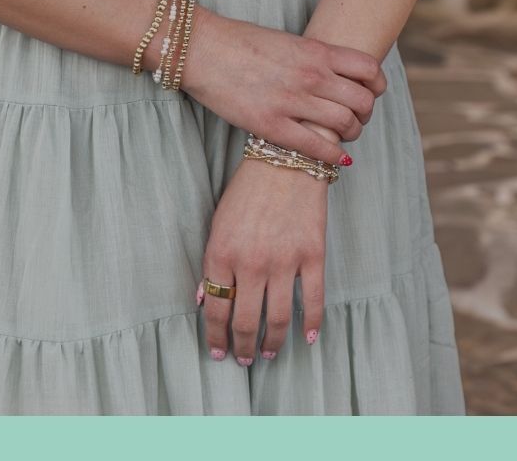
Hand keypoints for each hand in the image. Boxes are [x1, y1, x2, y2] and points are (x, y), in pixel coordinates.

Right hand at [180, 9, 386, 166]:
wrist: (202, 49)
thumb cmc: (241, 42)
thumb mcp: (287, 41)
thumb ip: (315, 57)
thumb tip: (337, 74)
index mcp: (315, 51)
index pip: (369, 69)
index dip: (377, 84)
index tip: (371, 92)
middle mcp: (311, 76)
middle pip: (363, 101)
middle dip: (365, 113)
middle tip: (356, 118)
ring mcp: (293, 101)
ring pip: (345, 125)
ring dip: (351, 134)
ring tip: (343, 136)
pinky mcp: (272, 125)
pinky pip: (317, 148)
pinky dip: (333, 156)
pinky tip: (336, 157)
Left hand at [199, 157, 328, 363]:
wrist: (286, 157)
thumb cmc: (247, 189)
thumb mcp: (218, 221)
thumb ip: (212, 262)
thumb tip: (203, 299)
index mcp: (222, 252)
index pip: (216, 309)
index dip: (216, 337)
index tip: (218, 352)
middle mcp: (252, 262)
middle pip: (246, 321)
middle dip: (242, 347)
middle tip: (244, 359)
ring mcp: (284, 260)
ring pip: (278, 319)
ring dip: (272, 343)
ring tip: (267, 353)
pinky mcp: (312, 255)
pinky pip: (313, 301)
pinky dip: (311, 325)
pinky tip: (306, 338)